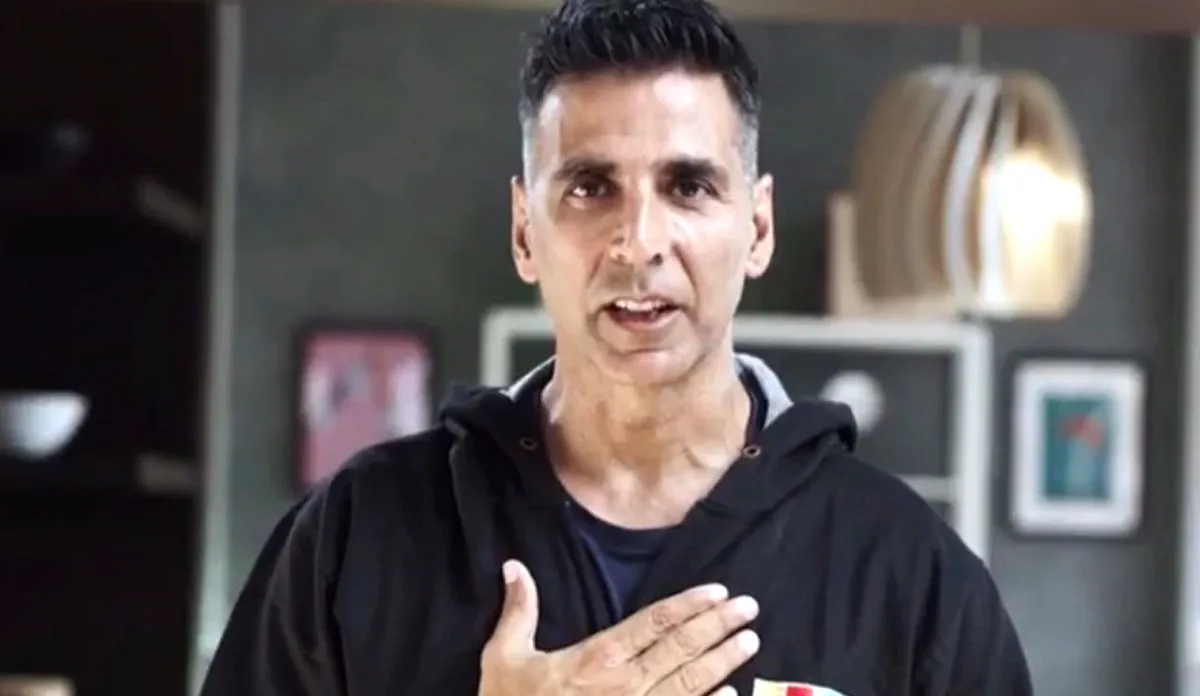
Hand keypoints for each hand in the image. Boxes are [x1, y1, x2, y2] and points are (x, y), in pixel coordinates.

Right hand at [479, 559, 759, 695]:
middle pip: (681, 649)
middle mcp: (625, 685)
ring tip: (750, 641)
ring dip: (723, 661)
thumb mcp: (503, 658)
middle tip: (749, 606)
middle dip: (718, 625)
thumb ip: (519, 611)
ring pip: (690, 684)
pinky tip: (732, 695)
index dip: (688, 605)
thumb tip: (514, 565)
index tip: (718, 591)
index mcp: (597, 658)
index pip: (653, 623)